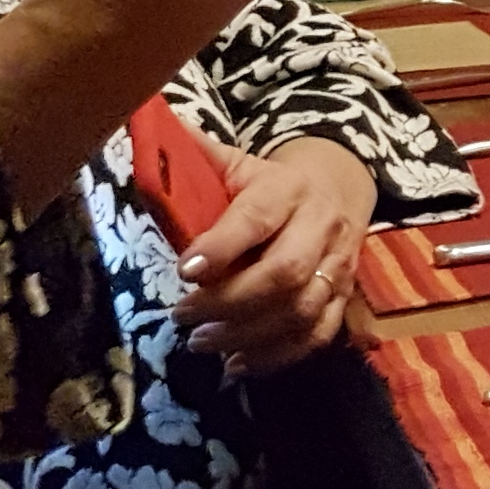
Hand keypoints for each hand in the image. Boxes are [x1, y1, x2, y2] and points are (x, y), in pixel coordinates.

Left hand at [176, 136, 378, 371]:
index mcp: (287, 189)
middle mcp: (319, 227)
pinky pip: (318, 335)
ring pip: (301, 310)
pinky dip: (278, 357)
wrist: (340, 187)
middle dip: (228, 302)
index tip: (183, 271)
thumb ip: (196, 155)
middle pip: (284, 272)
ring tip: (200, 342)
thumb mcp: (238, 163)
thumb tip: (146, 123)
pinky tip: (237, 366)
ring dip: (247, 334)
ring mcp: (337, 266)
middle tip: (181, 316)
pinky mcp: (344, 296)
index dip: (222, 246)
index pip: (256, 218)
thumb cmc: (271, 182)